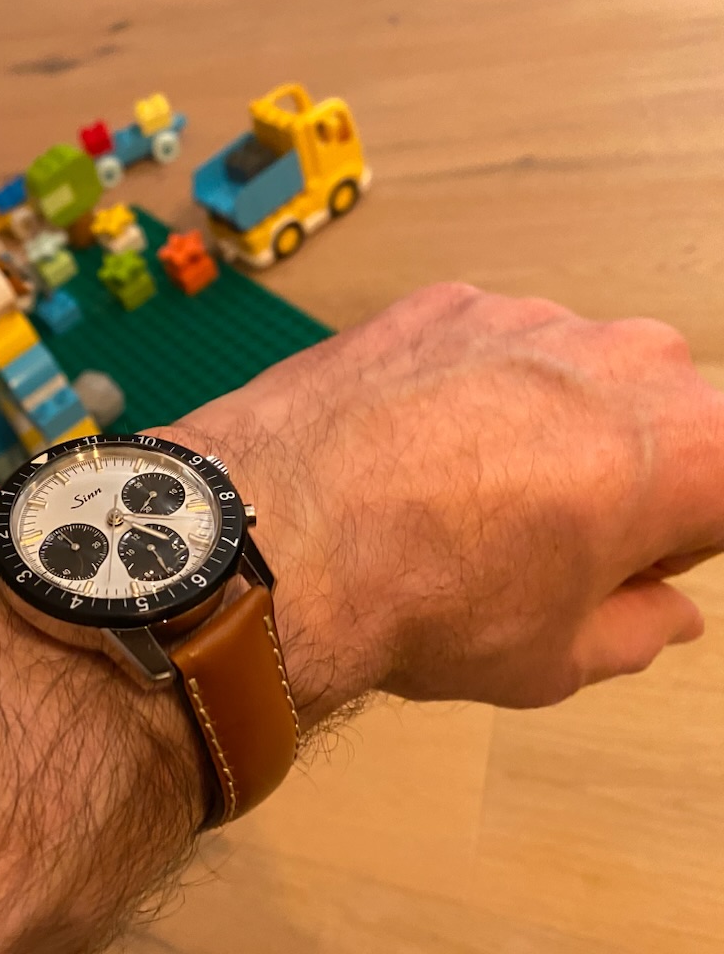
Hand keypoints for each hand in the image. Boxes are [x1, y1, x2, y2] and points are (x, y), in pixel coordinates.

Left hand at [159, 283, 721, 718]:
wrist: (278, 535)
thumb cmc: (423, 600)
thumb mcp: (557, 658)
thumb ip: (639, 628)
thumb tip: (664, 612)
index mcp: (692, 448)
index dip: (681, 537)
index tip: (628, 566)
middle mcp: (625, 359)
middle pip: (657, 418)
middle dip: (620, 471)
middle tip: (536, 535)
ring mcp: (528, 316)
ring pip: (569, 374)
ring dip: (539, 424)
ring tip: (455, 491)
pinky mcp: (444, 302)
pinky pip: (485, 347)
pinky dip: (463, 389)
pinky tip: (407, 446)